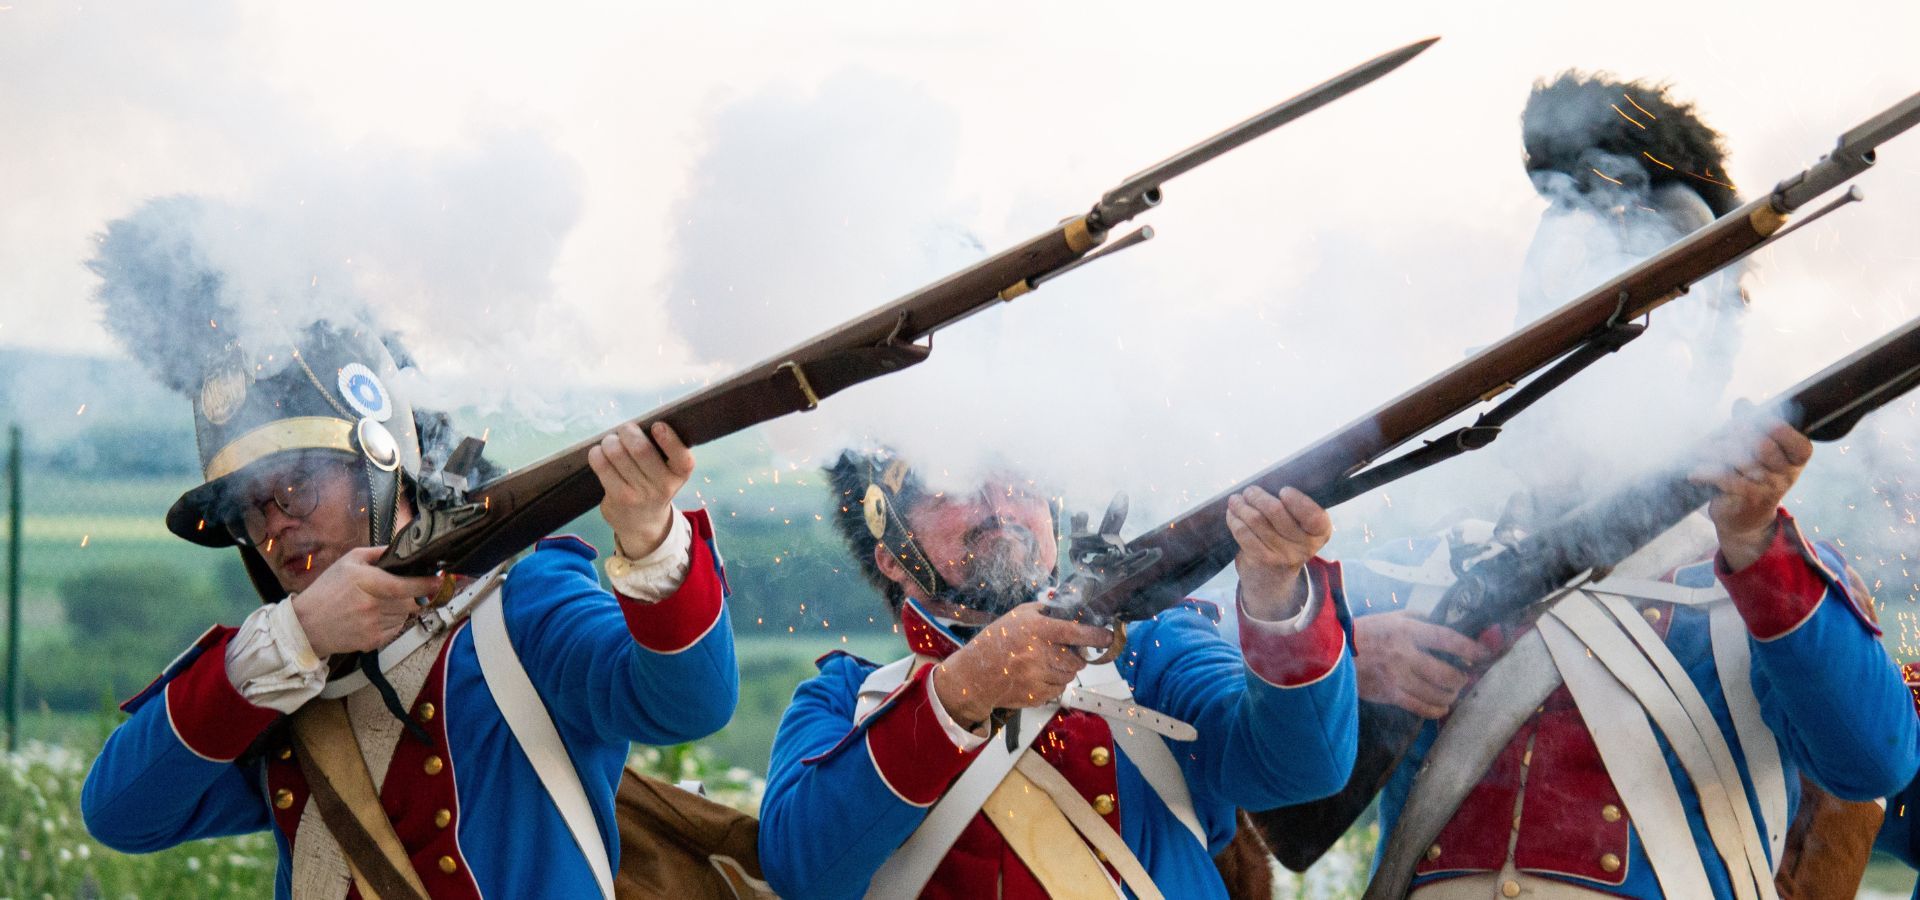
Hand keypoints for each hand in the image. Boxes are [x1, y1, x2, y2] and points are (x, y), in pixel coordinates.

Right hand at [290, 547, 442, 656]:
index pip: (408, 586)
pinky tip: (375, 616)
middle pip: (412, 602)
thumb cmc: (327, 589)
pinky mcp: (373, 642)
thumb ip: (378, 553)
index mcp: (367, 582)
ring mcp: (373, 625)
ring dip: (401, 609)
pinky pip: (395, 630)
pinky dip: (392, 622)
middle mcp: (373, 605)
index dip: (427, 584)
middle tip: (405, 590)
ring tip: (381, 603)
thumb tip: (404, 550)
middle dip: (413, 596)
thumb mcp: (348, 561)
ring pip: (405, 616)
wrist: (307, 625)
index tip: (438, 580)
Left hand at [588, 421, 694, 557]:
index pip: (682, 458)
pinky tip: (599, 453)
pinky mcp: (619, 498)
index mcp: (680, 475)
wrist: (643, 523)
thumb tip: (633, 427)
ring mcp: (640, 494)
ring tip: (610, 441)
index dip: (669, 439)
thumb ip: (661, 451)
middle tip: (625, 429)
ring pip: (618, 454)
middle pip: (641, 449)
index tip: (657, 425)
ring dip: (610, 441)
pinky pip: (603, 466)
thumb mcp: (668, 473)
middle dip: (628, 431)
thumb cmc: (654, 485)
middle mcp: (663, 486)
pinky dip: (597, 453)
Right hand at [930, 603, 1113, 728]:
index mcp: (1038, 631)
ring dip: (1065, 670)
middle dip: (1075, 657)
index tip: (1108, 636)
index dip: (1097, 635)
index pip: (1077, 632)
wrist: (975, 675)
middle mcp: (1040, 655)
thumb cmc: (996, 641)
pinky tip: (1038, 675)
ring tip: (1047, 663)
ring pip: (1069, 676)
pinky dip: (1054, 683)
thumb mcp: (1018, 616)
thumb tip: (1070, 607)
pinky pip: (1058, 689)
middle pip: (1077, 660)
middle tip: (1063, 652)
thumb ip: (1045, 610)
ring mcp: (1038, 678)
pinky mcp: (1036, 695)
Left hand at [1228, 486, 1332, 620]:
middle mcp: (1305, 546)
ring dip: (1242, 505)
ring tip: (1236, 499)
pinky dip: (1234, 519)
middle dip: (1258, 496)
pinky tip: (1232, 513)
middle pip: (1276, 512)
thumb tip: (1268, 479)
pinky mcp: (1261, 559)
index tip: (1283, 490)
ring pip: (1256, 520)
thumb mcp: (1301, 525)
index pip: (1312, 515)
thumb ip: (1294, 505)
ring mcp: (1283, 555)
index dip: (1297, 501)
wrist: (1274, 576)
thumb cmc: (1286, 536)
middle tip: (1249, 490)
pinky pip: (1243, 533)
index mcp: (1320, 531)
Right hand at [1353, 611, 1489, 718]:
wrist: (1330, 654)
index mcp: (1406, 631)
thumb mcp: (1389, 617)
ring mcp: (1397, 678)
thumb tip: (1440, 624)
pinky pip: (1423, 708)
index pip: (1447, 639)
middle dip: (1463, 677)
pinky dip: (1437, 709)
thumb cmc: (1362, 632)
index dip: (1470, 648)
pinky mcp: (1389, 695)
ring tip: (1452, 690)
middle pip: (1448, 673)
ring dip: (1451, 694)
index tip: (1484, 653)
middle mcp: (1405, 655)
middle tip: (1465, 676)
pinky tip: (1441, 706)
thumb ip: (1416, 619)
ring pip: (1439, 694)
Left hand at [1689, 420, 1812, 571]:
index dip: (1767, 423)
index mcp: (1797, 457)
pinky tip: (1695, 473)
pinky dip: (1706, 472)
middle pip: (1762, 444)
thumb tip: (1742, 402)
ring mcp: (1770, 487)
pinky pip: (1725, 478)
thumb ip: (1752, 426)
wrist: (1748, 520)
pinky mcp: (1748, 499)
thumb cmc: (1754, 477)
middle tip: (1718, 434)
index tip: (1743, 419)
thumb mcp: (1759, 452)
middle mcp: (1787, 472)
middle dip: (1735, 434)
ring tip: (1700, 451)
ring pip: (1741, 459)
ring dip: (1715, 450)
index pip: (1789, 435)